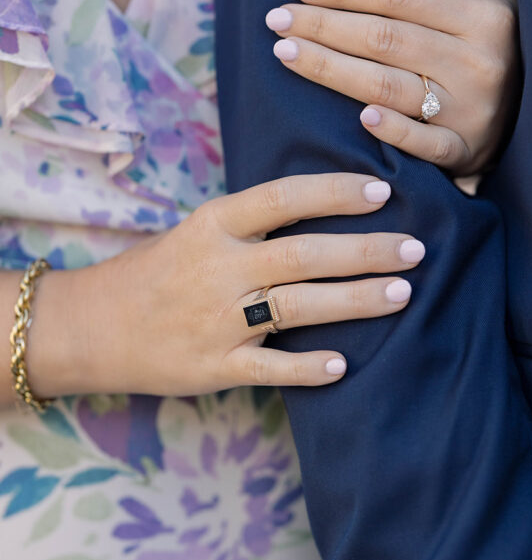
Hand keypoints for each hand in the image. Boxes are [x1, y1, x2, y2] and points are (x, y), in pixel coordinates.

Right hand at [26, 173, 424, 400]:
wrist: (86, 328)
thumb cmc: (150, 273)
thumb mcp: (194, 232)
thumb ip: (251, 226)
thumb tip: (324, 210)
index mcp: (213, 225)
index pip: (284, 198)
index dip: (335, 192)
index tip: (381, 191)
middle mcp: (219, 268)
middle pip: (305, 254)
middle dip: (366, 251)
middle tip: (416, 248)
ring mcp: (218, 320)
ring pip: (299, 307)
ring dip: (356, 301)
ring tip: (403, 293)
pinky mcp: (215, 366)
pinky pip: (271, 368)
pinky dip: (309, 367)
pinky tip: (345, 365)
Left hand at [264, 0, 518, 187]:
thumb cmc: (502, 39)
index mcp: (484, 17)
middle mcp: (477, 63)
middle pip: (384, 39)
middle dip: (323, 26)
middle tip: (276, 19)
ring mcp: (471, 112)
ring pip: (388, 86)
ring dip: (331, 70)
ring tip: (286, 53)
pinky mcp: (464, 151)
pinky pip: (425, 144)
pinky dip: (392, 131)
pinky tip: (356, 117)